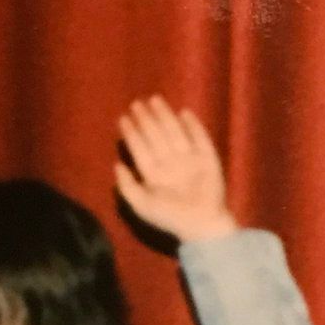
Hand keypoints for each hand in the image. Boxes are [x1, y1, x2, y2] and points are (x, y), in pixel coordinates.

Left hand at [115, 96, 235, 241]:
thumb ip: (127, 187)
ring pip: (175, 132)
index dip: (132, 134)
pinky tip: (184, 113)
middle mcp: (171, 164)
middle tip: (136, 104)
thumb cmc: (170, 217)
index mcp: (155, 175)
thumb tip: (117, 164)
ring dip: (165, 117)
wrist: (201, 224)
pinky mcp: (207, 159)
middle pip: (156, 137)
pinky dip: (193, 126)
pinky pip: (200, 138)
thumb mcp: (142, 206)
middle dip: (146, 120)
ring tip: (155, 100)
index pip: (141, 149)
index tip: (123, 118)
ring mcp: (189, 160)